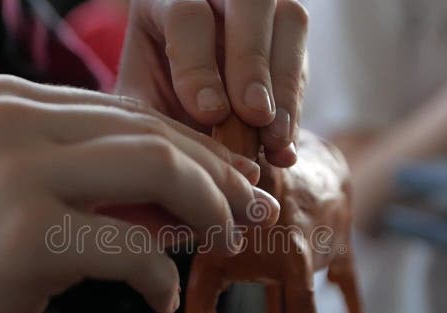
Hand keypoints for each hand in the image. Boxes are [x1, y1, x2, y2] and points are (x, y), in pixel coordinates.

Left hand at [116, 0, 308, 166]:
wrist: (183, 102)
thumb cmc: (155, 99)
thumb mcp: (142, 106)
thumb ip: (156, 122)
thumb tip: (194, 163)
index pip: (188, 16)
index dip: (199, 66)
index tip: (209, 114)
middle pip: (249, 1)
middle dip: (253, 61)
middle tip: (254, 115)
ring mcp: (260, 10)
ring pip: (289, 18)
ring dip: (286, 83)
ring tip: (275, 138)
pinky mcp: (288, 37)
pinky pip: (304, 57)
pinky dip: (296, 105)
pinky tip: (282, 147)